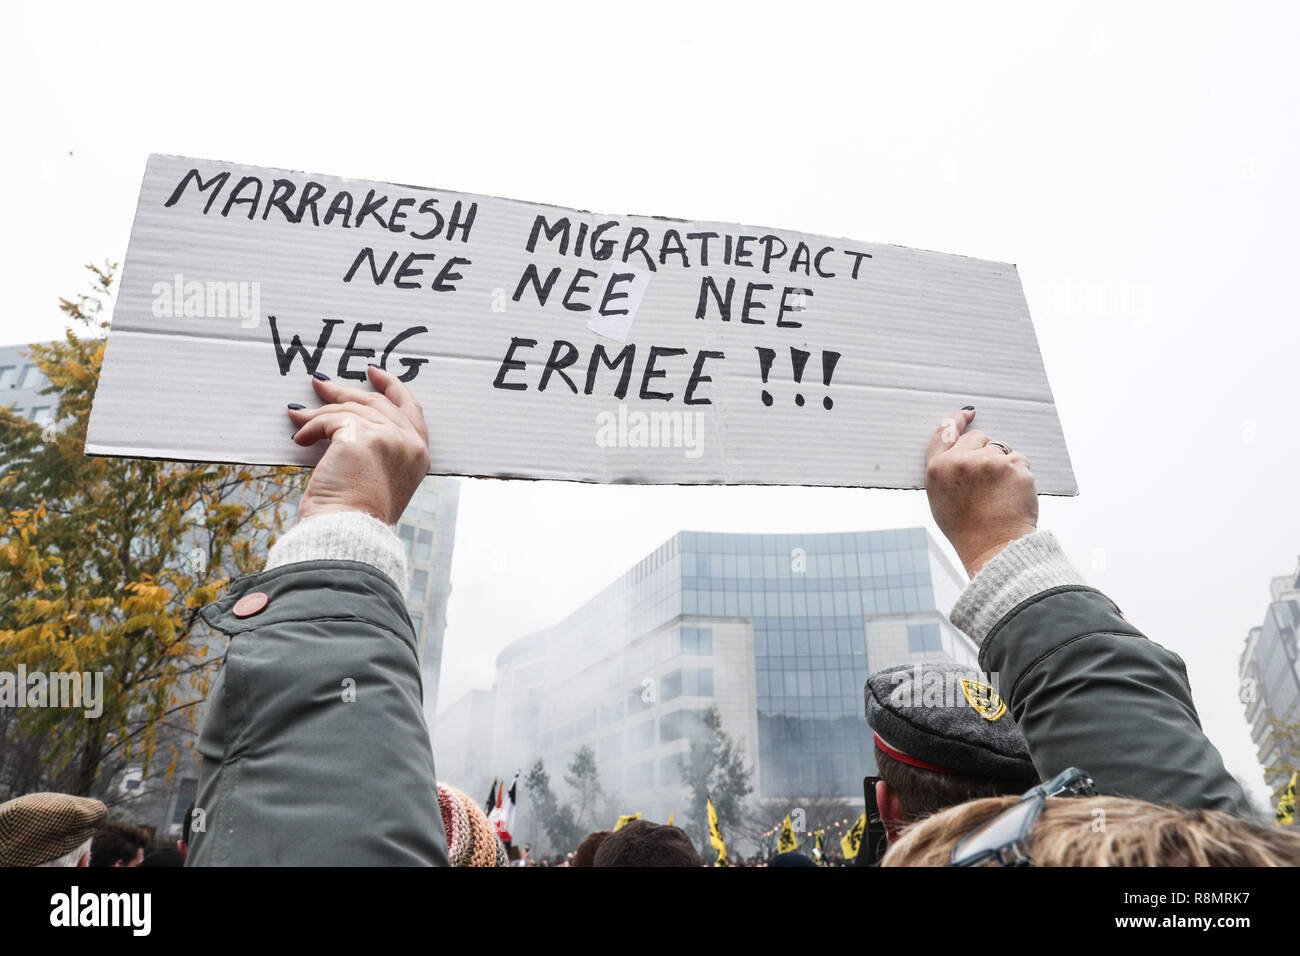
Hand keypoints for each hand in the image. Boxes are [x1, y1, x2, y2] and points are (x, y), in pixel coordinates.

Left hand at [288, 365, 430, 524]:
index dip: (392, 387)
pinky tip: (300, 439)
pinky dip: (310, 427)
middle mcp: (410, 443)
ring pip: (349, 409)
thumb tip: (345, 423)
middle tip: (320, 385)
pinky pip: (330, 420)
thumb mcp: (381, 478)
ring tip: (297, 415)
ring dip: (318, 413)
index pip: (411, 408)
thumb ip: (378, 450)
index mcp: (419, 455)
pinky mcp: (363, 435)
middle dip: (344, 391)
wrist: (349, 530)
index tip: (373, 374)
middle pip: (376, 402)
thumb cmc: (358, 514)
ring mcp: (389, 437)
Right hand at [924, 407, 1037, 577]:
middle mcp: (962, 460)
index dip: (957, 420)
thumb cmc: (966, 528)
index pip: (945, 432)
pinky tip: (1012, 495)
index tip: (968, 413)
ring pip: (1002, 449)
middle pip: (978, 437)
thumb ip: (945, 469)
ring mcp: (990, 462)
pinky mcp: (1015, 467)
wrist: (994, 548)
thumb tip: (959, 447)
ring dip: (1004, 464)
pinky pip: (1020, 461)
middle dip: (984, 450)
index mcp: (938, 468)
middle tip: (987, 478)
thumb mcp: (940, 498)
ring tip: (999, 493)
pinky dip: (1019, 475)